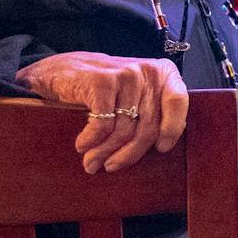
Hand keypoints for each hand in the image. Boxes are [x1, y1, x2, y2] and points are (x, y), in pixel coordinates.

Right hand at [16, 51, 187, 173]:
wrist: (60, 71)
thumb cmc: (103, 89)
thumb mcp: (134, 95)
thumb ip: (152, 111)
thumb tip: (162, 147)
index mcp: (162, 73)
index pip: (177, 102)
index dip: (172, 128)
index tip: (161, 149)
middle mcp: (147, 71)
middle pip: (148, 125)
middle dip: (129, 153)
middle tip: (113, 166)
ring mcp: (126, 74)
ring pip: (124, 129)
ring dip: (105, 151)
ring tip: (93, 161)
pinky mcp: (102, 82)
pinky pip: (103, 125)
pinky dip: (91, 140)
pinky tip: (82, 146)